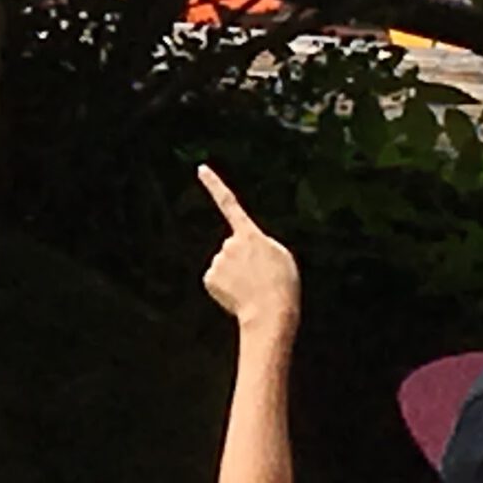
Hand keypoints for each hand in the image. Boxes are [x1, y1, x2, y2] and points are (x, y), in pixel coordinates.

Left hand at [200, 166, 299, 334]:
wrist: (270, 313)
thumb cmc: (282, 285)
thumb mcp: (281, 255)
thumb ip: (260, 244)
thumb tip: (242, 247)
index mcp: (249, 234)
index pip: (229, 203)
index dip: (214, 185)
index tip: (200, 169)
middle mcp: (229, 243)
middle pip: (233, 249)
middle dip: (243, 262)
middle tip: (260, 279)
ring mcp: (217, 260)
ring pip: (225, 266)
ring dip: (236, 277)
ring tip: (253, 289)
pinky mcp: (209, 278)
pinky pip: (218, 281)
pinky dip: (226, 289)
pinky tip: (239, 297)